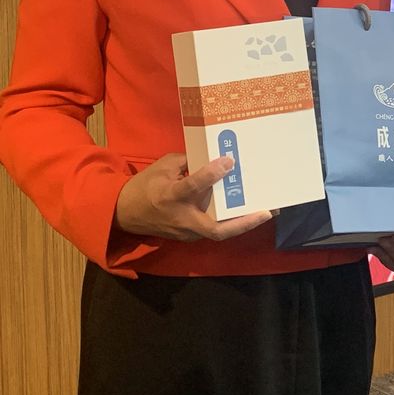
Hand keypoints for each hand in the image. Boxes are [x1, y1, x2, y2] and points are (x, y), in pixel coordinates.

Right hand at [113, 153, 272, 241]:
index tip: (229, 161)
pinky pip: (214, 229)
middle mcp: (182, 219)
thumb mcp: (163, 166)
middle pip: (217, 230)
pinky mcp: (191, 236)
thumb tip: (214, 158)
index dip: (212, 174)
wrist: (123, 214)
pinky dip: (232, 222)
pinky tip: (248, 211)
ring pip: (219, 231)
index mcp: (171, 196)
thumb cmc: (145, 186)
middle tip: (268, 211)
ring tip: (268, 210)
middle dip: (245, 222)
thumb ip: (188, 162)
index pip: (194, 186)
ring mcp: (187, 232)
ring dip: (243, 223)